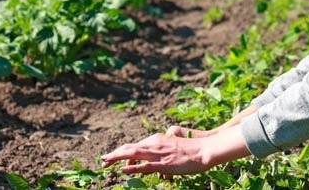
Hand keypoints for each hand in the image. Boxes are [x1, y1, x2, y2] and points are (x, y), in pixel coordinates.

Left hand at [101, 124, 248, 175]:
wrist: (205, 149)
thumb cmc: (192, 150)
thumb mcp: (173, 147)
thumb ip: (162, 153)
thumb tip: (156, 167)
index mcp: (156, 140)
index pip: (134, 146)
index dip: (121, 151)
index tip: (111, 157)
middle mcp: (154, 144)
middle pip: (130, 148)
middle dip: (115, 154)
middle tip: (102, 160)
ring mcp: (158, 153)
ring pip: (133, 154)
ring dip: (118, 157)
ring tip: (105, 162)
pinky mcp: (164, 163)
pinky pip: (145, 165)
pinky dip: (133, 167)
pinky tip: (123, 169)